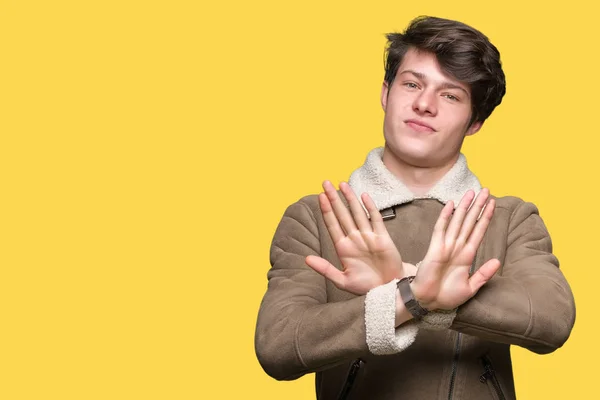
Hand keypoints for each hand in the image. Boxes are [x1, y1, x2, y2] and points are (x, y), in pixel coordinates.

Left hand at [305, 181, 413, 294]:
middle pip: (342, 214)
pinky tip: (363, 196)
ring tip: (342, 184)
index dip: (326, 210)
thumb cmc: (366, 286)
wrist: (389, 290)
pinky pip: (375, 220)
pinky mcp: (383, 238)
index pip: (332, 224)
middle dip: (334, 199)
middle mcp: (354, 239)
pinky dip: (370, 208)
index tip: (320, 197)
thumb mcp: (343, 280)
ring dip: (350, 199)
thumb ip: (325, 269)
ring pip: (357, 213)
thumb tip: (306, 259)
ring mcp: (368, 237)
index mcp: (343, 248)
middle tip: (325, 183)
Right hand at [411, 189, 500, 310]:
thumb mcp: (470, 288)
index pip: (479, 231)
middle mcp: (457, 247)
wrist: (428, 302)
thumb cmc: (446, 296)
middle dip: (478, 206)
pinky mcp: (435, 248)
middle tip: (485, 190)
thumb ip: (483, 274)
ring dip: (465, 207)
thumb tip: (498, 261)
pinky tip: (451, 204)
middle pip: (470, 222)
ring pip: (458, 222)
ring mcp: (446, 246)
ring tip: (472, 192)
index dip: (486, 218)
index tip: (493, 204)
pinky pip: (441, 229)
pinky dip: (446, 216)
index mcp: (467, 256)